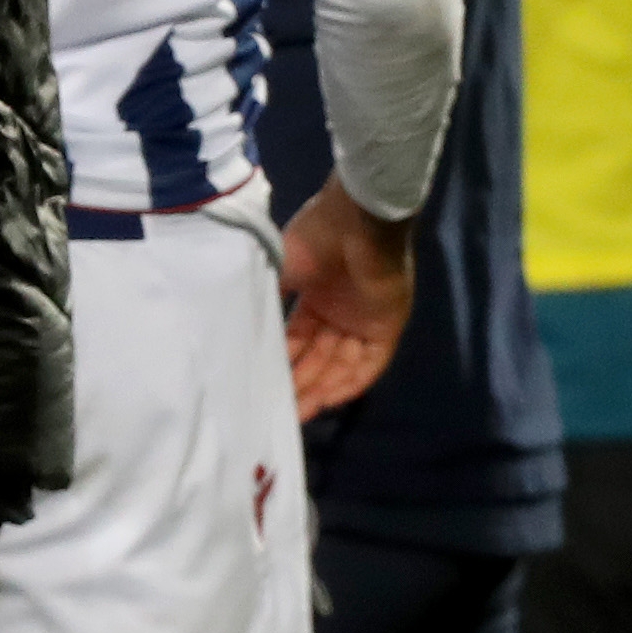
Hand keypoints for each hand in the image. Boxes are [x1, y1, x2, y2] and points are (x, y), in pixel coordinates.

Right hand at [276, 188, 415, 418]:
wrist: (356, 220)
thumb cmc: (315, 239)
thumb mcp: (280, 269)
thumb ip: (269, 298)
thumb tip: (244, 324)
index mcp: (316, 297)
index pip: (299, 341)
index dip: (284, 364)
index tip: (264, 388)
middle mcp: (340, 312)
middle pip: (320, 357)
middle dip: (301, 384)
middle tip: (279, 411)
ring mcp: (365, 320)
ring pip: (343, 364)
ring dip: (322, 388)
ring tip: (299, 412)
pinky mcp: (388, 325)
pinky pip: (371, 363)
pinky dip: (351, 382)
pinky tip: (329, 399)